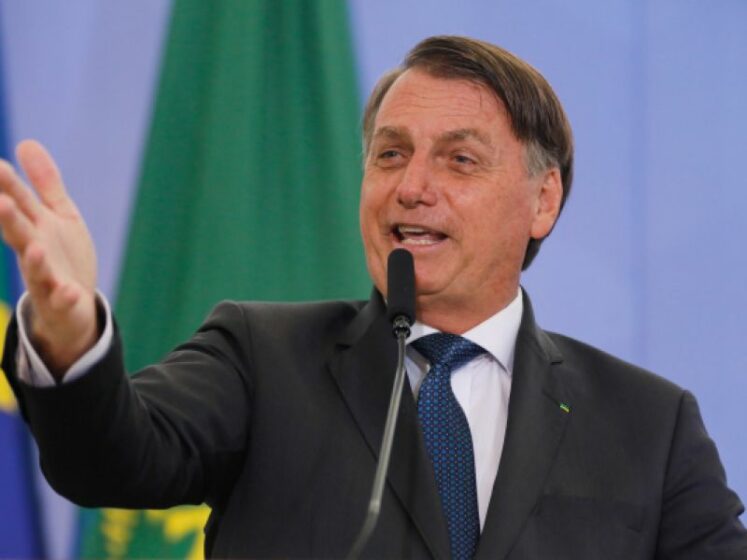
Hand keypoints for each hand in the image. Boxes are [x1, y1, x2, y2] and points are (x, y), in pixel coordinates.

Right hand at [0, 140, 97, 376]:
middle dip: (9, 218)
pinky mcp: (63, 300)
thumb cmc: (62, 256)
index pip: (17, 202)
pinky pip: (63, 299)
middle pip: (20, 233)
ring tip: (35, 248)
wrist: (71, 307)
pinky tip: (70, 292)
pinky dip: (65, 296)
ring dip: (34, 259)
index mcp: (33, 228)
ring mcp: (47, 278)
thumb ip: (45, 184)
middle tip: (0, 201)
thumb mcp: (59, 216)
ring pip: (36, 268)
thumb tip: (27, 142)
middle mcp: (34, 251)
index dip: (6, 185)